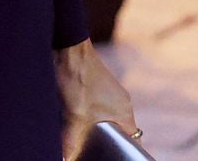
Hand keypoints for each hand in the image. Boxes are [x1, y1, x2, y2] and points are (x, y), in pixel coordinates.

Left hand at [57, 39, 137, 159]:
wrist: (68, 47)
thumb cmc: (78, 78)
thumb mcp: (74, 115)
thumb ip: (72, 140)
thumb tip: (67, 158)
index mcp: (124, 111)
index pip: (130, 142)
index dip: (119, 153)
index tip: (107, 157)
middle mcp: (120, 103)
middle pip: (115, 133)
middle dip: (102, 144)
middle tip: (90, 152)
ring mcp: (108, 94)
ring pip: (103, 122)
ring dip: (91, 131)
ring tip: (80, 140)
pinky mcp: (95, 88)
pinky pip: (94, 111)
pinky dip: (85, 119)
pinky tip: (71, 123)